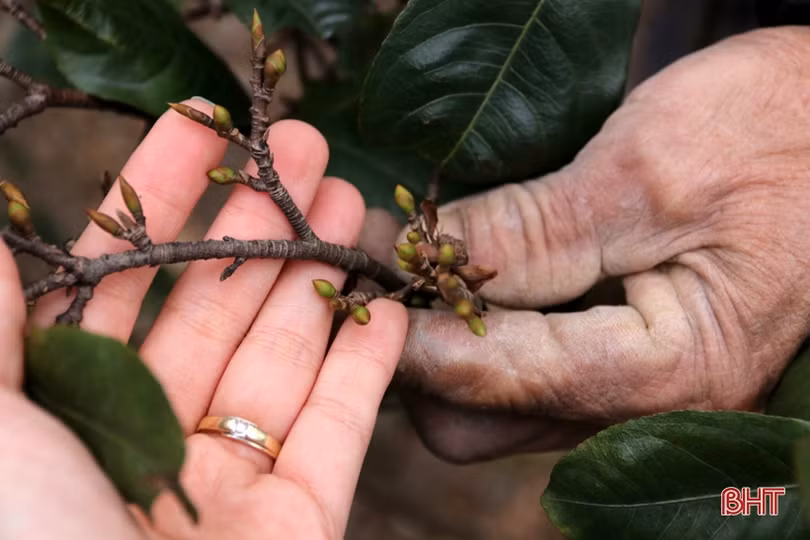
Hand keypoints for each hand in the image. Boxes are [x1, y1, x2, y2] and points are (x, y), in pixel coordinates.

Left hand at [0, 102, 406, 537]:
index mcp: (61, 414)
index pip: (116, 280)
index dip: (157, 198)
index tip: (202, 128)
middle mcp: (143, 443)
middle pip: (213, 307)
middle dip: (260, 222)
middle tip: (306, 149)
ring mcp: (225, 486)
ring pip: (282, 357)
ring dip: (319, 275)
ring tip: (351, 199)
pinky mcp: (299, 522)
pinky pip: (340, 428)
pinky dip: (367, 362)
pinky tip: (388, 299)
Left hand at [390, 27, 809, 461]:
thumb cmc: (775, 133)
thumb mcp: (648, 172)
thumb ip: (534, 231)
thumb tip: (425, 259)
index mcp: (671, 370)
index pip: (502, 378)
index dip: (419, 333)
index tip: (362, 281)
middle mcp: (650, 404)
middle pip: (487, 418)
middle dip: (424, 351)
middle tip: (389, 268)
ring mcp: (632, 386)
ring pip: (500, 402)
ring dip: (448, 338)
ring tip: (419, 259)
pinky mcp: (621, 356)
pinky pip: (528, 368)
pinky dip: (487, 325)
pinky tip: (471, 264)